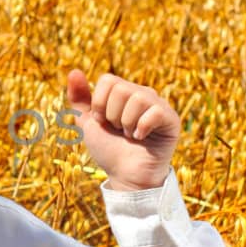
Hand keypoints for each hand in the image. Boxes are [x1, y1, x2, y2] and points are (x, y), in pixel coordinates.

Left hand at [66, 70, 179, 190]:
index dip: (99, 103)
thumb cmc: (108, 149)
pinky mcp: (171, 118)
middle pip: (121, 88)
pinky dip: (142, 128)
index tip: (102, 121)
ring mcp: (158, 105)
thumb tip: (74, 71)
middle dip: (112, 116)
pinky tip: (142, 137)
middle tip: (118, 130)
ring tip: (130, 134)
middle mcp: (142, 93)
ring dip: (126, 124)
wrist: (125, 175)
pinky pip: (155, 111)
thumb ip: (79, 98)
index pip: (107, 80)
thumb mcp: (88, 123)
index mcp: (123, 91)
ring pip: (137, 99)